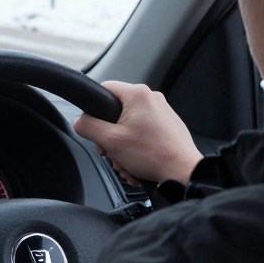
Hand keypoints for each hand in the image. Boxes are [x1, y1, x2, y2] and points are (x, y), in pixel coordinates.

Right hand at [73, 81, 202, 184]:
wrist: (183, 173)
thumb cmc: (153, 156)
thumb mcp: (110, 141)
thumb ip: (88, 126)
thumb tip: (79, 121)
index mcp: (138, 94)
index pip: (104, 89)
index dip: (94, 110)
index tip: (95, 128)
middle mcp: (151, 98)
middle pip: (116, 112)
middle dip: (109, 136)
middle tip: (111, 152)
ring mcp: (162, 111)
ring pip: (129, 125)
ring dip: (122, 146)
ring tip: (127, 163)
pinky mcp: (168, 125)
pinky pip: (143, 132)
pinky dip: (136, 148)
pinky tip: (136, 163)